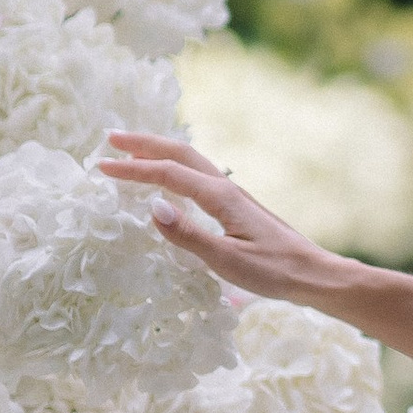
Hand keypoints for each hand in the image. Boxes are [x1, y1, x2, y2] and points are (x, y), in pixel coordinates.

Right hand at [96, 132, 346, 302]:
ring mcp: (232, 194)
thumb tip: (152, 207)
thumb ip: (188, 235)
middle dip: (143, 143)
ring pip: (190, 160)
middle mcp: (226, 188)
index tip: (101, 167)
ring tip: (132, 149)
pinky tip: (170, 176)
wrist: (312, 273)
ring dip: (159, 151)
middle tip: (110, 138)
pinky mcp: (236, 205)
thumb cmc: (273, 271)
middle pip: (179, 153)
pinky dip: (175, 166)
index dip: (133, 169)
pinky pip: (198, 174)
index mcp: (221, 197)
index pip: (168, 174)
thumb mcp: (227, 260)